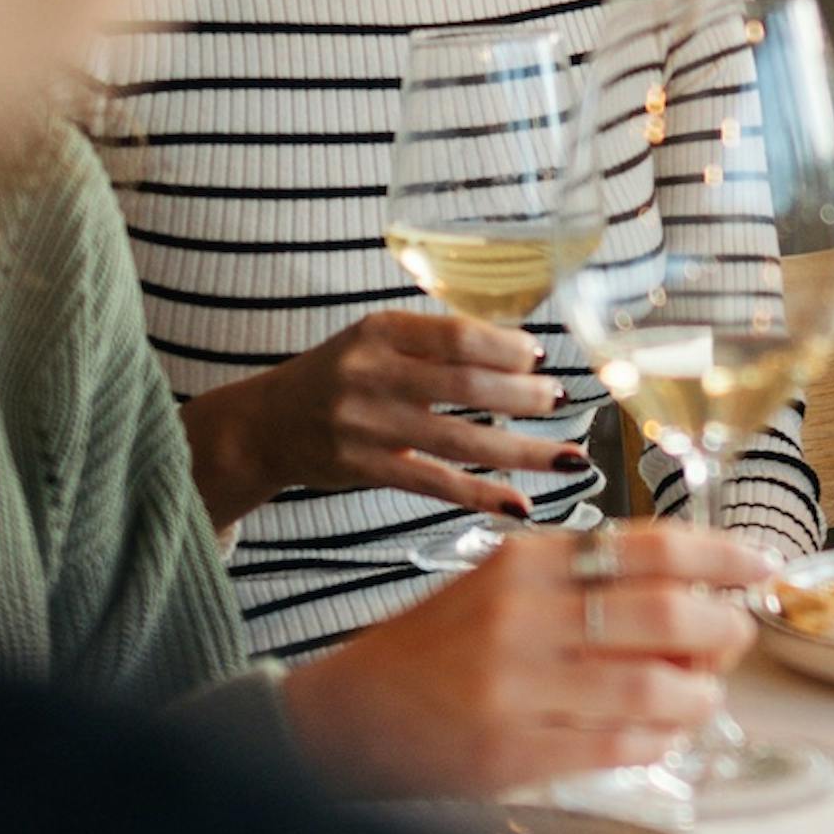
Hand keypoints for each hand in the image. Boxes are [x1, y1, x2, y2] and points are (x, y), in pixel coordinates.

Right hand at [183, 309, 577, 528]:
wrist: (263, 425)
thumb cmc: (338, 376)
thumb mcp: (375, 341)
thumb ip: (433, 343)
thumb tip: (521, 354)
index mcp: (380, 331)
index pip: (456, 335)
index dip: (507, 347)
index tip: (538, 357)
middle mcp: (371, 373)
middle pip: (465, 384)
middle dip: (524, 396)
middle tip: (561, 399)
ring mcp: (365, 424)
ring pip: (460, 439)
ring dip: (522, 451)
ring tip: (569, 457)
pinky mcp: (363, 468)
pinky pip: (434, 482)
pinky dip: (481, 494)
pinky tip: (521, 503)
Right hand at [275, 522, 770, 796]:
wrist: (341, 720)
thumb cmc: (434, 652)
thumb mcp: (501, 588)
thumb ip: (582, 584)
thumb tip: (691, 592)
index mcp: (524, 563)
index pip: (649, 547)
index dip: (722, 554)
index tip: (763, 564)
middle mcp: (523, 617)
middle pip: (665, 615)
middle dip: (722, 628)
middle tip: (735, 636)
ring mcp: (516, 686)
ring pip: (652, 688)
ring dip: (697, 694)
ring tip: (700, 695)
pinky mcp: (511, 751)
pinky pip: (618, 746)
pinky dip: (657, 741)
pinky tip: (661, 736)